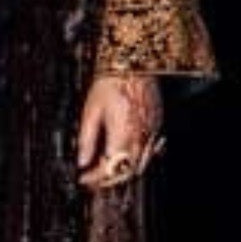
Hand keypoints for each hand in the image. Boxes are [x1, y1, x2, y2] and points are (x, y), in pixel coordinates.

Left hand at [76, 74, 164, 190]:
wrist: (134, 62)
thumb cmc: (110, 82)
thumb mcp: (91, 110)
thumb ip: (87, 139)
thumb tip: (82, 162)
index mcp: (122, 134)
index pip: (110, 168)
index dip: (95, 178)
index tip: (84, 179)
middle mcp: (141, 137)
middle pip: (128, 171)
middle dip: (110, 179)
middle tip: (94, 179)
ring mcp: (153, 132)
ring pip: (141, 164)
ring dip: (124, 171)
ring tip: (107, 169)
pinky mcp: (158, 125)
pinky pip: (151, 151)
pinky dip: (137, 158)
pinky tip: (126, 155)